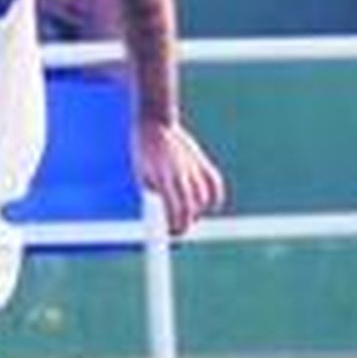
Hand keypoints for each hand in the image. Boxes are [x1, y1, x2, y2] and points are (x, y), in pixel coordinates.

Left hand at [134, 118, 226, 236]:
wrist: (156, 124)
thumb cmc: (144, 151)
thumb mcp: (142, 174)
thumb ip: (155, 192)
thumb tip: (168, 209)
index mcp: (164, 178)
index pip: (176, 210)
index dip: (176, 226)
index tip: (173, 233)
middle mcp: (182, 174)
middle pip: (191, 207)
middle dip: (186, 223)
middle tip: (179, 230)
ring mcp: (194, 167)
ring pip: (204, 198)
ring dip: (197, 211)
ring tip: (188, 215)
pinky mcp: (202, 161)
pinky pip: (214, 184)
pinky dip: (214, 197)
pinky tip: (209, 205)